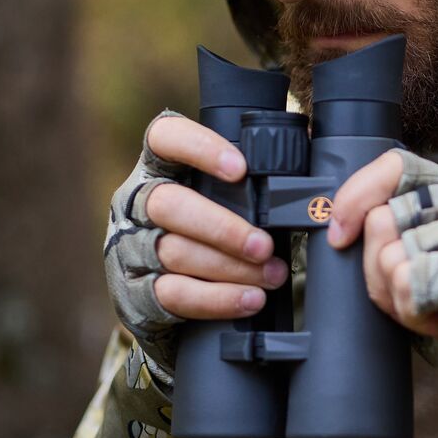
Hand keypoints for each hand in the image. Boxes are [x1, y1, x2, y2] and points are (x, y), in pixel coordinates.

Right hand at [104, 111, 291, 366]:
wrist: (170, 290)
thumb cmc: (208, 228)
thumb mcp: (222, 197)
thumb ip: (250, 184)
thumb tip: (309, 185)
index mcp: (157, 167)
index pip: (164, 138)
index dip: (200, 148)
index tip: (241, 169)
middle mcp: (135, 202)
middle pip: (168, 205)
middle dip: (222, 227)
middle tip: (265, 246)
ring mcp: (128, 247)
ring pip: (173, 253)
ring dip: (230, 268)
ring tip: (272, 276)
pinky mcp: (133, 291)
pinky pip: (173, 295)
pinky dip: (217, 299)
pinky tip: (249, 299)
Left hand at [327, 150, 437, 437]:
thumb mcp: (435, 259)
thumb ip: (400, 233)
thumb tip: (340, 228)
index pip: (396, 166)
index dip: (355, 196)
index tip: (339, 235)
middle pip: (382, 218)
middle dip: (377, 272)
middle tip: (415, 298)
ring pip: (390, 256)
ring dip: (400, 300)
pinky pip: (409, 285)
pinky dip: (415, 315)